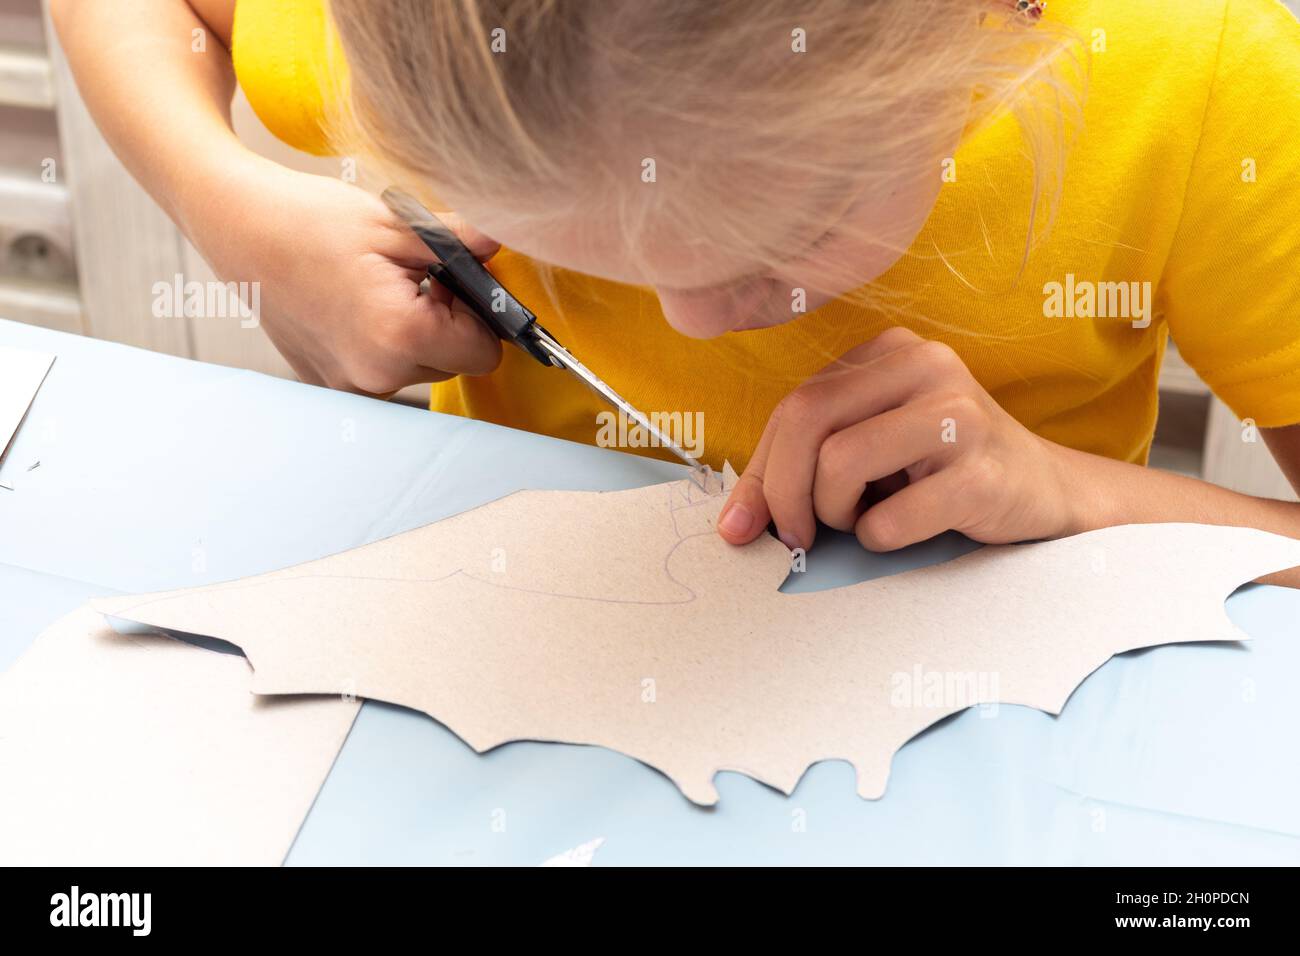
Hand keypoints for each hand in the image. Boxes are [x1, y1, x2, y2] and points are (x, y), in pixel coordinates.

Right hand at [186, 160, 502, 393]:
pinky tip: (357, 304)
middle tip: (416, 276)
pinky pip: (385, 369)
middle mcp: (375, 375)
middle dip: (449, 321)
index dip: (480, 313)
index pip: (486, 352)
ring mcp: (349, 385)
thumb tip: (509, 239)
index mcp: (399, 338)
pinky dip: (385, 341)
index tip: (451, 278)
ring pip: (422, 368)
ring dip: (417, 332)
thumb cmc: (312, 220)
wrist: (238, 228)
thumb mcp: (399, 224)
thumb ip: (463, 243)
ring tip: (382, 286)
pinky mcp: (331, 382)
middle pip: (455, 363)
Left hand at [717, 327, 1080, 551]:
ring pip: (841, 461)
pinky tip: (906, 529)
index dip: (760, 471)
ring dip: (837, 514)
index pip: (794, 406)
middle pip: (806, 422)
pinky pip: (893, 517)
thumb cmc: (939, 472)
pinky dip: (882, 539)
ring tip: (864, 520)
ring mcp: (960, 412)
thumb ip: (798, 470)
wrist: (1045, 493)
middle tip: (800, 537)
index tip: (747, 525)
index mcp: (888, 352)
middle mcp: (925, 365)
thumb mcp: (865, 454)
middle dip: (785, 494)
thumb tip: (733, 526)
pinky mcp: (984, 471)